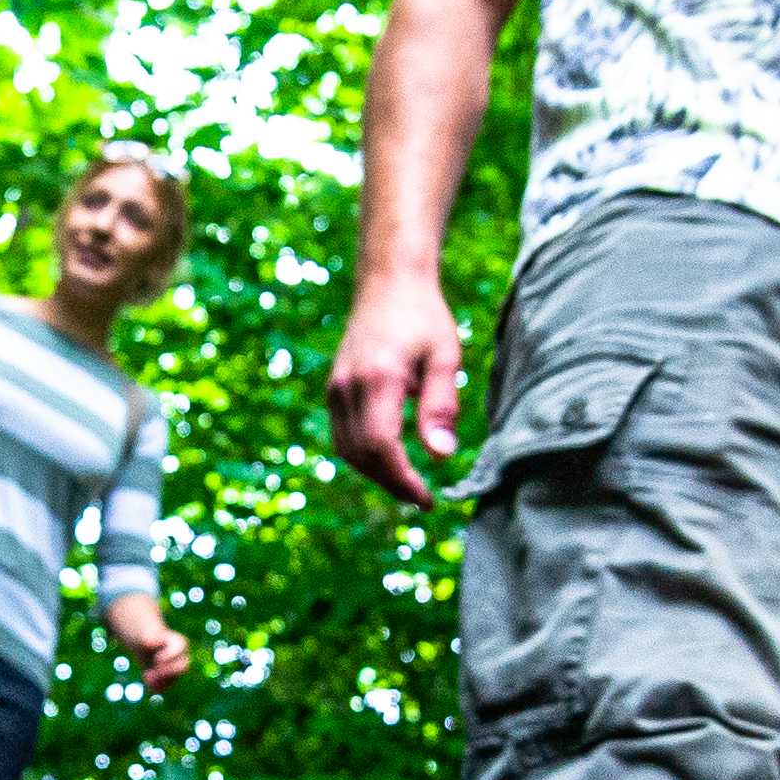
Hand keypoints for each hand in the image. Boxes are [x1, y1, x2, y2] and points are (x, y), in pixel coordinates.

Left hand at [107, 596, 190, 691]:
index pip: (180, 650)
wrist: (145, 648)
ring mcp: (176, 670)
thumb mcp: (146, 637)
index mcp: (180, 643)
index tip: (156, 658)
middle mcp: (182, 658)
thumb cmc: (147, 639)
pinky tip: (147, 684)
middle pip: (182, 667)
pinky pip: (165, 687)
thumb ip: (149, 638)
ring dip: (159, 681)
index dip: (169, 656)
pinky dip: (156, 687)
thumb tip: (148, 643)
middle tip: (149, 673)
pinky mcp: (169, 680)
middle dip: (165, 672)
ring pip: (173, 680)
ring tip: (145, 678)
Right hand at [323, 271, 465, 504]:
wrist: (389, 281)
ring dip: (376, 474)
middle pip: (362, 455)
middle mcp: (348, 386)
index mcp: (378, 378)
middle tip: (422, 497)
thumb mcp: (446, 357)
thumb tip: (441, 457)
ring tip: (408, 483)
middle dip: (392, 483)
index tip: (428, 498)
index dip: (403, 479)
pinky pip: (342, 435)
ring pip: (347, 450)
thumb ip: (442, 407)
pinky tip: (390, 458)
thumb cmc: (424, 316)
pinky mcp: (334, 388)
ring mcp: (336, 388)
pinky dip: (364, 455)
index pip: (382, 446)